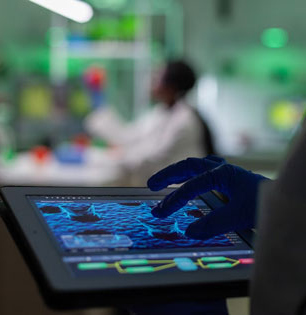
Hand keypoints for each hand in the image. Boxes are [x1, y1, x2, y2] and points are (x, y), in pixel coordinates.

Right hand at [147, 156, 267, 239]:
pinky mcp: (225, 175)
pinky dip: (190, 173)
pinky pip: (202, 169)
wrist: (280, 199)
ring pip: (193, 165)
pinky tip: (187, 178)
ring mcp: (222, 169)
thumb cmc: (261, 204)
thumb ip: (212, 224)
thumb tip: (189, 231)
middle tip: (151, 185)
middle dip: (167, 175)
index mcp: (221, 174)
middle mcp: (219, 168)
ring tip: (161, 181)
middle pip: (187, 166)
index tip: (161, 212)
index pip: (190, 187)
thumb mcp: (237, 216)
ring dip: (176, 172)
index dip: (173, 200)